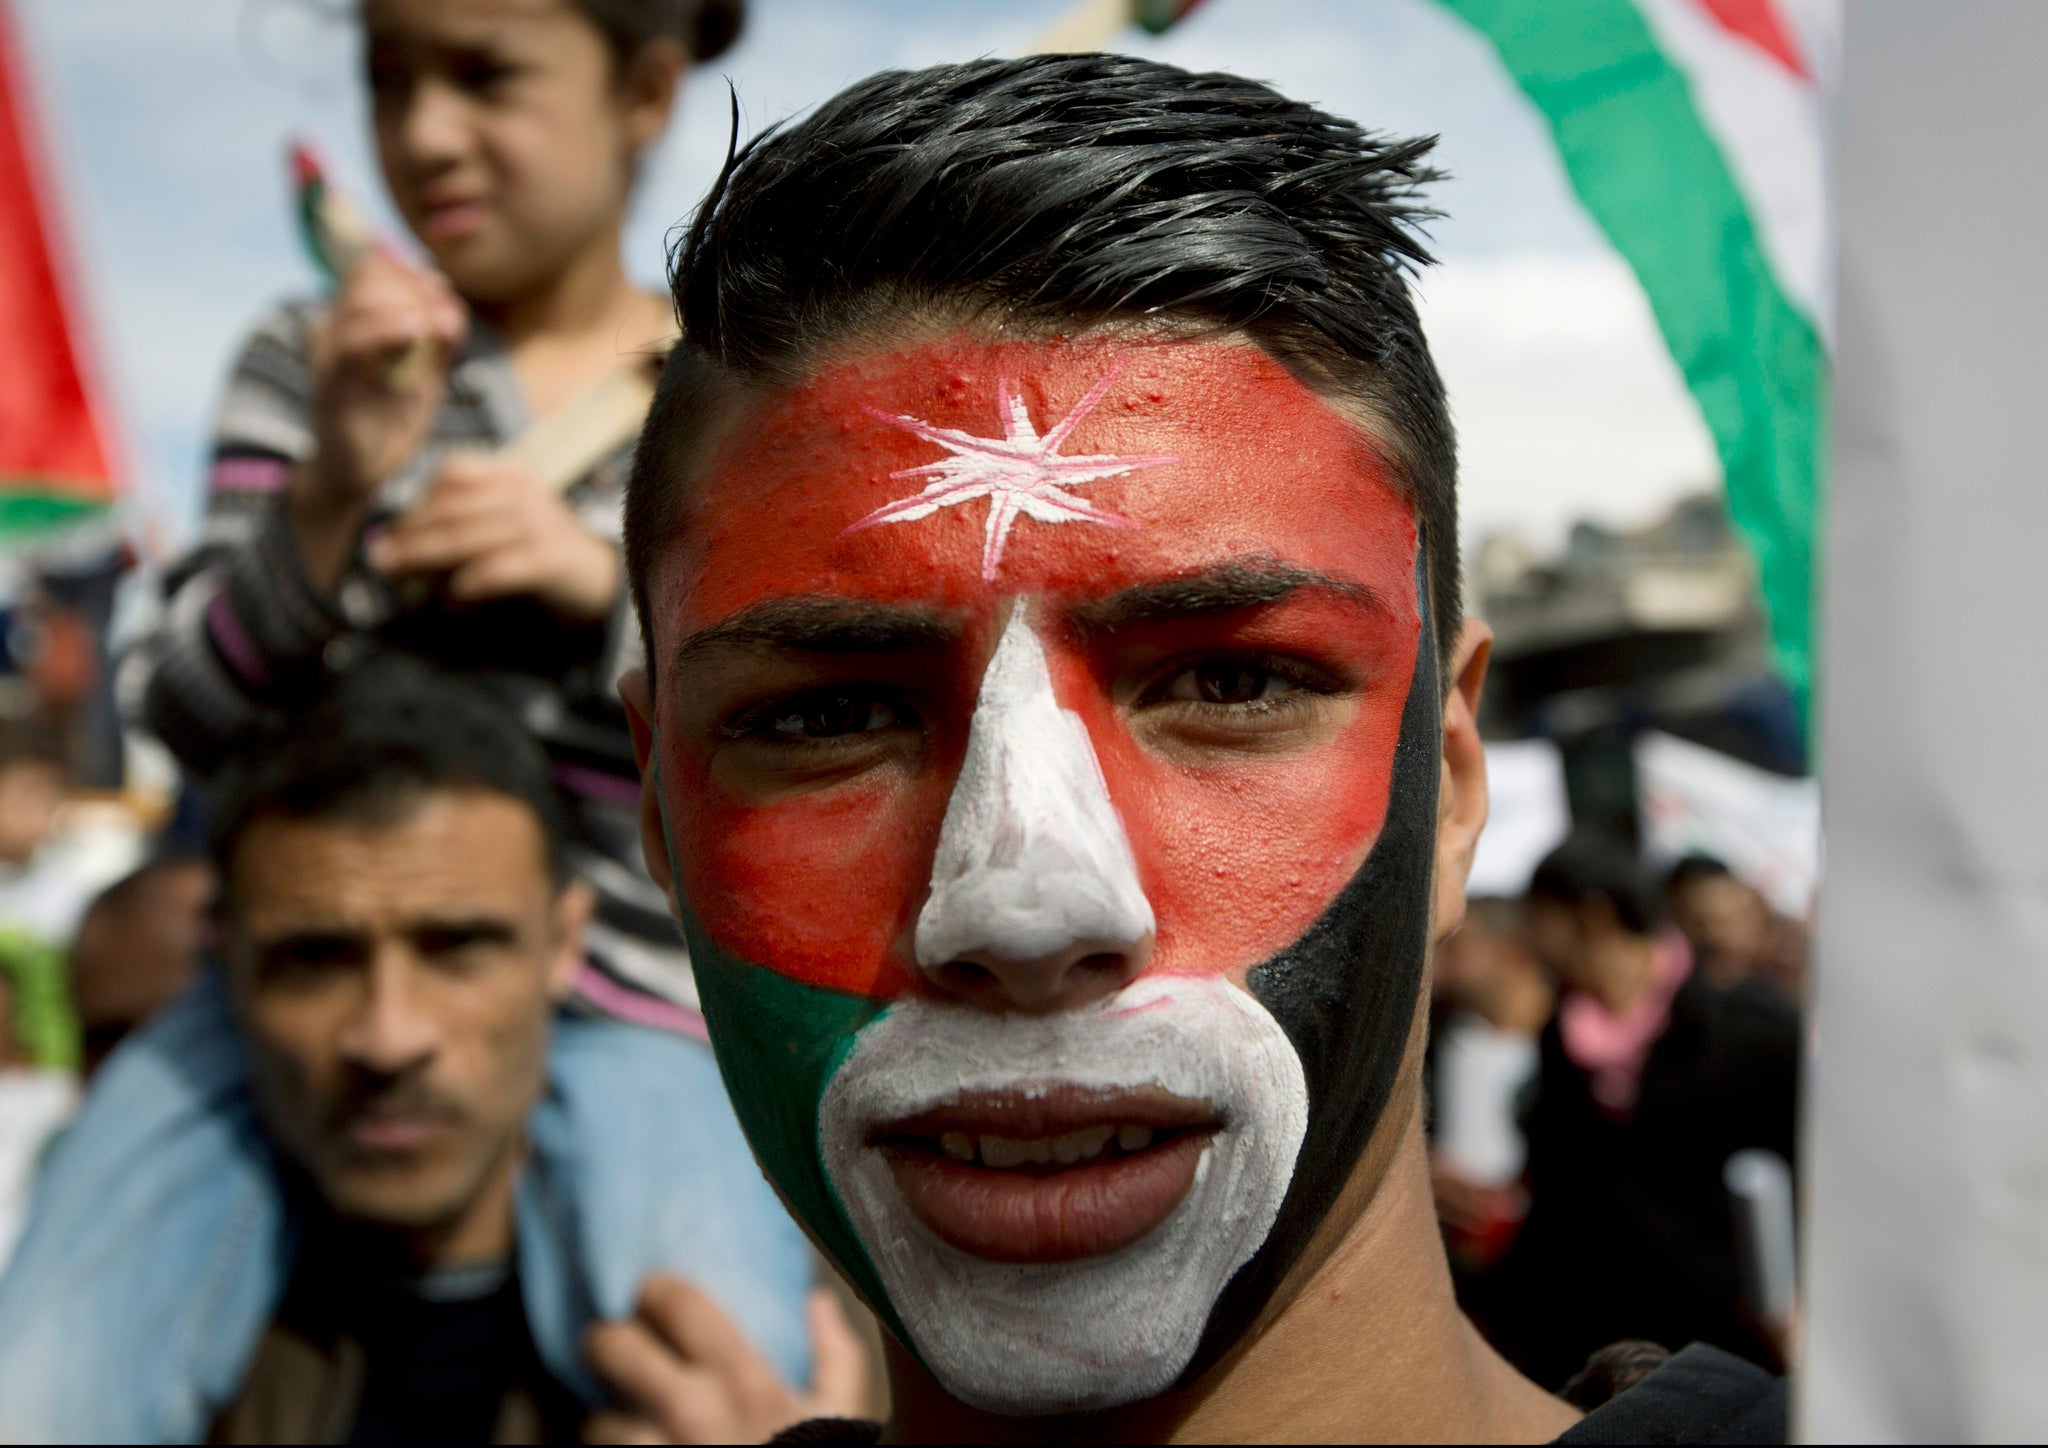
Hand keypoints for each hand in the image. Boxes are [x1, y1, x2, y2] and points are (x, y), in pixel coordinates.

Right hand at [294, 251, 464, 587]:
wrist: (361, 472)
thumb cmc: (393, 419)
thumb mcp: (425, 369)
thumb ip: (436, 330)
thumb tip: (441, 284)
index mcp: (352, 318)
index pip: (375, 265)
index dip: (413, 272)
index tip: (443, 298)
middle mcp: (333, 326)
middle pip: (369, 272)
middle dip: (417, 289)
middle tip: (446, 324)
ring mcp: (327, 353)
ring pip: (361, 298)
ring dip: (410, 306)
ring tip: (439, 331)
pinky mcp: (330, 385)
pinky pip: (352, 343)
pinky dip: (388, 329)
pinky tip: (416, 333)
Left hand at [368, 452, 621, 620]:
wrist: (603, 579)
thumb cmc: (543, 553)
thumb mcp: (506, 526)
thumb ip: (463, 526)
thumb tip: (399, 547)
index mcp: (511, 478)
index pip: (453, 474)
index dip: (418, 502)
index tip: (392, 531)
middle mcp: (524, 494)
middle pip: (452, 509)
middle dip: (409, 536)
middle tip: (379, 560)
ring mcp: (539, 525)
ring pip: (466, 538)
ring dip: (425, 561)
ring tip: (400, 580)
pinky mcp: (549, 560)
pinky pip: (494, 570)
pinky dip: (465, 586)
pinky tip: (450, 601)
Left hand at [583, 1276, 871, 1444]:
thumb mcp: (838, 1417)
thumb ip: (836, 1355)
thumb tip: (818, 1302)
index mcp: (745, 1383)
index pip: (676, 1301)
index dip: (658, 1294)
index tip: (656, 1302)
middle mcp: (691, 1413)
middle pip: (611, 1346)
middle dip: (610, 1345)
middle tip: (621, 1353)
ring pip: (600, 1419)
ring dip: (616, 1422)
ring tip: (642, 1428)